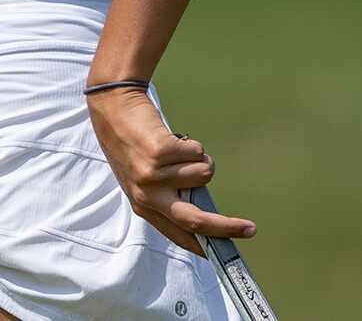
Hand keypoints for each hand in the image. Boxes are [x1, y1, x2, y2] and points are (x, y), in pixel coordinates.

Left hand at [84, 88, 254, 257]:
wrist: (112, 106)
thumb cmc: (132, 142)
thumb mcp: (142, 178)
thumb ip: (167, 196)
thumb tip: (208, 213)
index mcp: (142, 206)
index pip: (178, 235)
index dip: (204, 246)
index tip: (225, 254)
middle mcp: (147, 195)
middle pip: (195, 221)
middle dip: (227, 228)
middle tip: (250, 229)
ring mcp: (153, 175)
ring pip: (204, 175)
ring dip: (198, 159)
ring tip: (177, 149)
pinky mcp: (159, 153)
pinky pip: (198, 152)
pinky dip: (191, 144)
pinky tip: (172, 137)